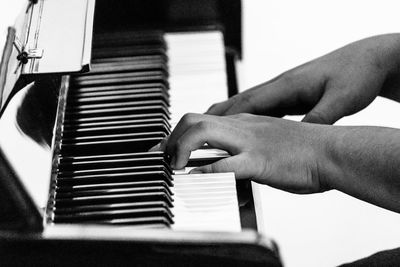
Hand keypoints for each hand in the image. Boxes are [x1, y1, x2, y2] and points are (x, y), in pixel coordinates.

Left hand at [161, 113, 332, 193]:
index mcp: (246, 122)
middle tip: (164, 157)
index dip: (180, 133)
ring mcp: (250, 141)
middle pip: (195, 120)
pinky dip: (204, 172)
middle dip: (173, 138)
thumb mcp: (271, 144)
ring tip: (175, 168)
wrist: (334, 151)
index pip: (205, 120)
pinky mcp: (259, 161)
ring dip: (182, 149)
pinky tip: (193, 179)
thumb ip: (249, 150)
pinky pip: (225, 164)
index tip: (167, 148)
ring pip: (202, 133)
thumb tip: (233, 166)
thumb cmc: (307, 152)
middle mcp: (243, 126)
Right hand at [207, 34, 399, 123]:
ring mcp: (283, 90)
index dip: (226, 118)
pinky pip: (259, 109)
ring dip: (226, 118)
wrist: (369, 61)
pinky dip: (243, 119)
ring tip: (207, 132)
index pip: (249, 102)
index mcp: (287, 85)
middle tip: (194, 131)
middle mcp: (280, 86)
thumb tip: (300, 136)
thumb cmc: (357, 75)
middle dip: (215, 116)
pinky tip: (239, 130)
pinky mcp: (289, 97)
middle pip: (239, 101)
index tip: (206, 132)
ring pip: (246, 105)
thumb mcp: (341, 100)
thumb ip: (319, 118)